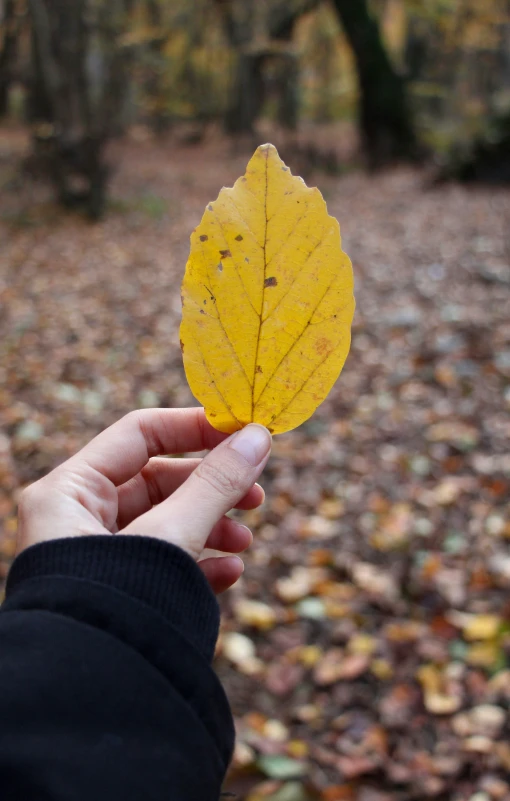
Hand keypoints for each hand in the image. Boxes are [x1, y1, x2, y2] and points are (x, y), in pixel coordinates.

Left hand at [17, 408, 271, 593]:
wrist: (87, 703)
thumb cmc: (116, 605)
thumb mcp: (171, 535)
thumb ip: (216, 484)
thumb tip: (258, 437)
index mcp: (70, 492)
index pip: (140, 435)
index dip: (195, 428)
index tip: (245, 431)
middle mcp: (77, 519)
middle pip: (157, 481)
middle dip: (212, 488)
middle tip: (258, 495)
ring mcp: (97, 557)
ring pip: (166, 523)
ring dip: (212, 527)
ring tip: (245, 544)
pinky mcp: (118, 591)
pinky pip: (163, 563)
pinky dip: (199, 563)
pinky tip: (230, 575)